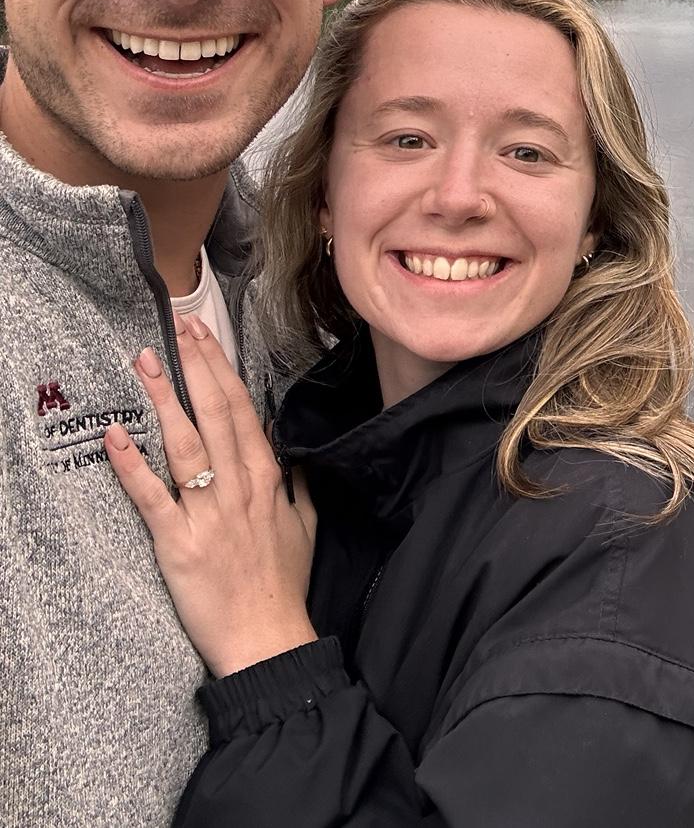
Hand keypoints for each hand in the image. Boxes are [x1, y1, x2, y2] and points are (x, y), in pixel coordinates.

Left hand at [106, 314, 317, 677]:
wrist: (267, 639)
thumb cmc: (284, 585)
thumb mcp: (305, 524)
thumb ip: (299, 483)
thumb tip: (297, 454)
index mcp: (267, 477)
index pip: (243, 409)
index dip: (221, 368)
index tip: (206, 335)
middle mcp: (240, 486)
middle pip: (216, 412)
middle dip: (196, 366)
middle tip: (177, 327)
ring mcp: (209, 512)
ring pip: (185, 443)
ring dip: (165, 399)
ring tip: (146, 363)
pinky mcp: (179, 543)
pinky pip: (152, 497)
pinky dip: (132, 465)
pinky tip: (116, 436)